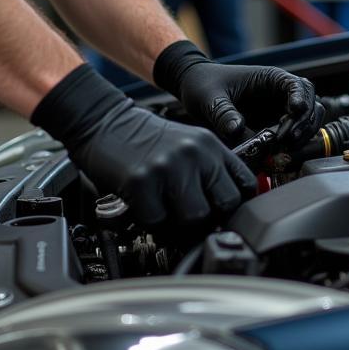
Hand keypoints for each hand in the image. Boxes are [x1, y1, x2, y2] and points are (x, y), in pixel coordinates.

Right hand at [32, 65, 253, 227]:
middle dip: (210, 221)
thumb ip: (208, 172)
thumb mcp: (186, 144)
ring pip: (194, 219)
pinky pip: (158, 223)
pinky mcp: (141, 182)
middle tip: (194, 223)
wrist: (103, 121)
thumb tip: (226, 212)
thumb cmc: (143, 139)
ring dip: (181, 228)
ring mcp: (167, 167)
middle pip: (224, 206)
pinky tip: (146, 210)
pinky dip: (153, 225)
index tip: (225, 216)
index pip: (245, 184)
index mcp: (209, 145)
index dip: (237, 206)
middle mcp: (193, 154)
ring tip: (168, 218)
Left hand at [153, 40, 323, 145]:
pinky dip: (290, 148)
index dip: (301, 98)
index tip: (294, 111)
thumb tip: (238, 130)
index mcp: (270, 79)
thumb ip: (223, 113)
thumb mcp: (209, 97)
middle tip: (286, 139)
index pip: (299, 85)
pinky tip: (276, 154)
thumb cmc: (203, 84)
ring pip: (307, 124)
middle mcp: (280, 95)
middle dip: (304, 123)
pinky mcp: (273, 130)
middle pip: (311, 107)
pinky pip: (292, 139)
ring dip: (300, 137)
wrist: (194, 92)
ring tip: (281, 148)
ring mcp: (279, 113)